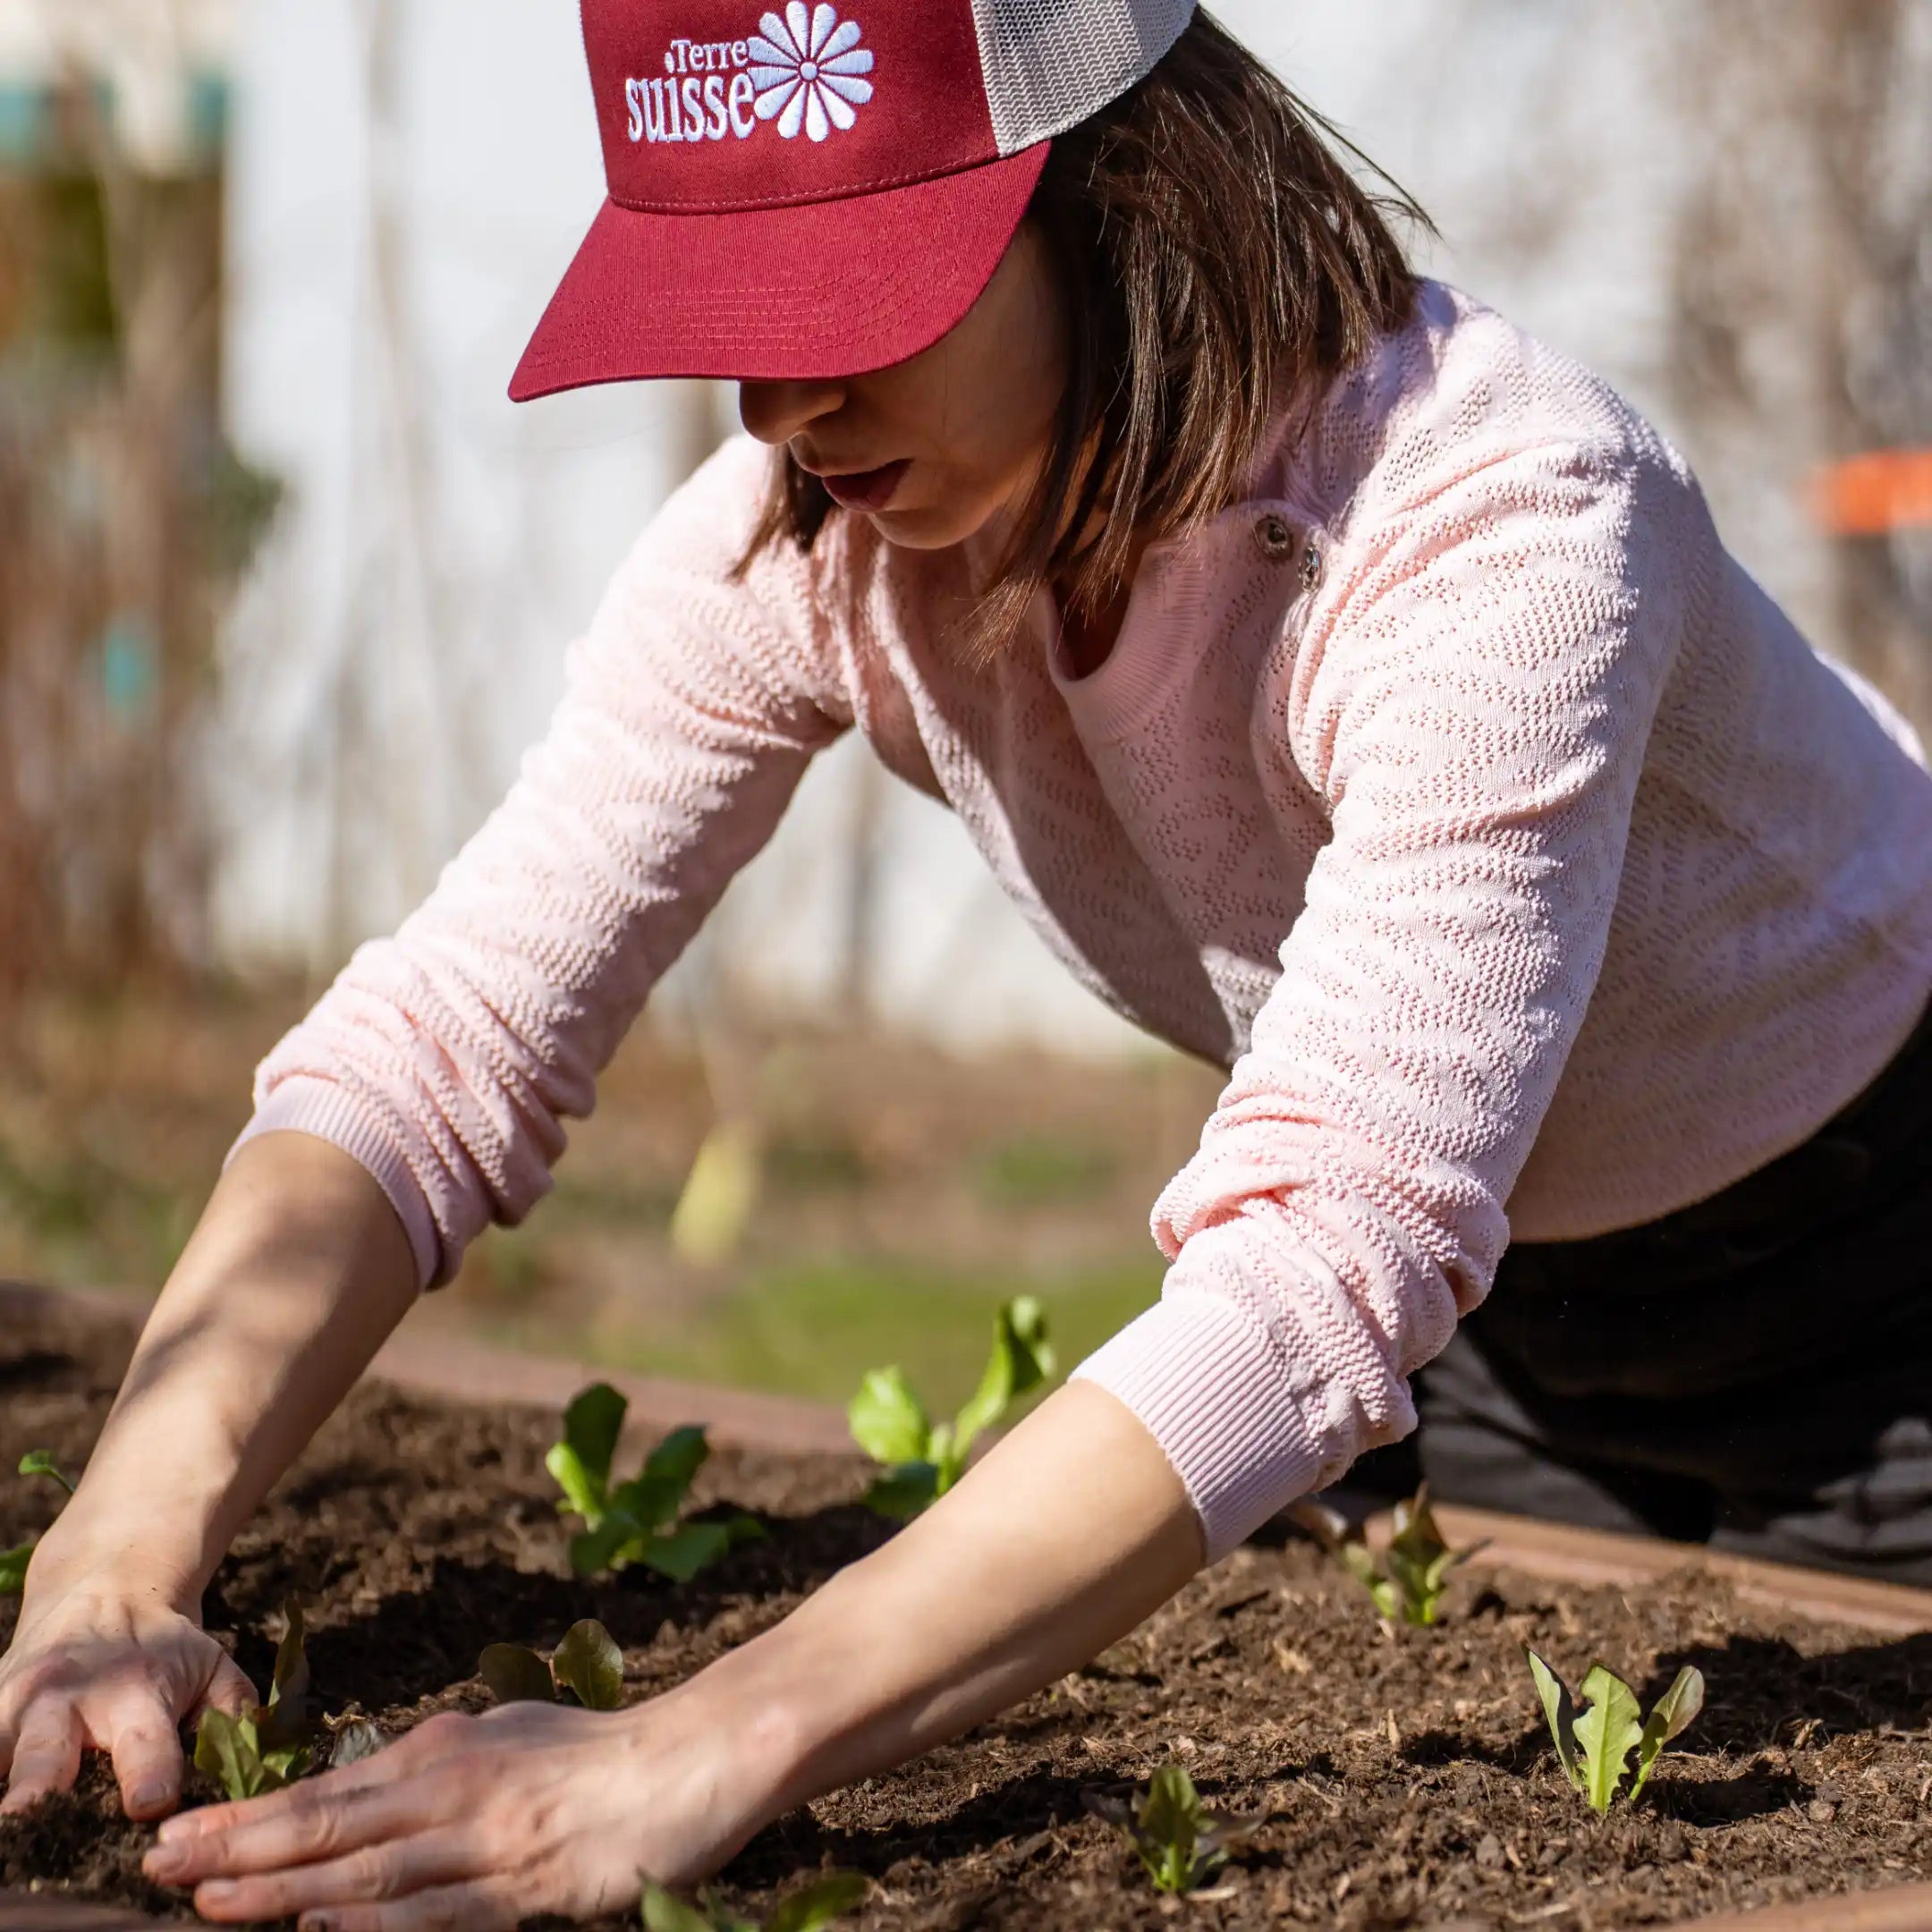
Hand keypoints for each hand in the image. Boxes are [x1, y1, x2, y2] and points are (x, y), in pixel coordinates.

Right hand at [0, 1573, 255, 1819]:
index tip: (148, 1805)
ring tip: (3, 1829)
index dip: (149, 1775)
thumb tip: (253, 1765)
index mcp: (136, 1694)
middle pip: (44, 1755)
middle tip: (28, 1820)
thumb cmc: (162, 1646)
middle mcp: (67, 1701)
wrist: (103, 1587)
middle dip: (36, 1790)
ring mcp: (14, 1706)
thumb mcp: (210, 1664)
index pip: (146, 1745)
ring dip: (1, 1787)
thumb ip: (232, 1713)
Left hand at [139, 1691, 792, 1930]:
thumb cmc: (596, 1754)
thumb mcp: (507, 1736)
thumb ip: (441, 1761)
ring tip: (209, 1903)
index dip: (247, 1817)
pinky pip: (439, 1914)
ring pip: (368, 1873)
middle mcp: (456, 1792)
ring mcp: (489, 1844)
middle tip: (158, 1865)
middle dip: (239, 1849)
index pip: (327, 1792)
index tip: (174, 1836)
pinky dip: (376, 1923)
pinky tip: (324, 1930)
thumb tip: (377, 1777)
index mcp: (447, 1753)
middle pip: (331, 1827)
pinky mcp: (529, 1890)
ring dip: (283, 1890)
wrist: (690, 1764)